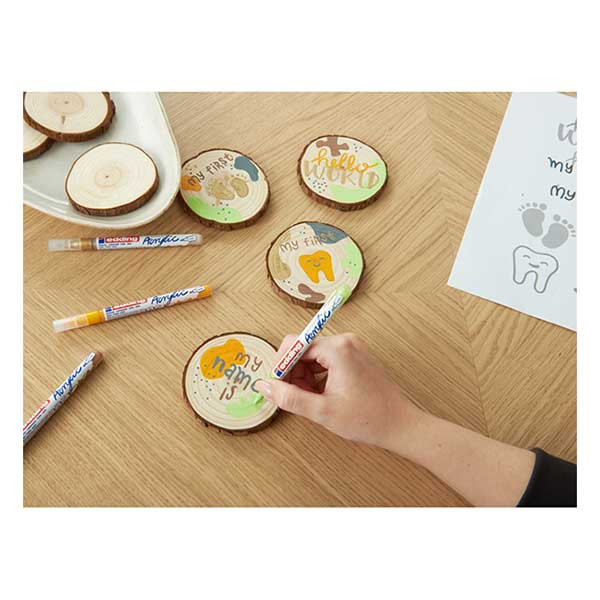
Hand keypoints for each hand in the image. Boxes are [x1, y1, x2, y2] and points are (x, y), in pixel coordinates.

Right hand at [256, 333, 423, 451]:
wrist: (400, 425)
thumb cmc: (368, 419)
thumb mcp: (322, 411)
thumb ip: (289, 397)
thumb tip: (265, 385)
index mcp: (337, 349)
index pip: (294, 345)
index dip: (281, 366)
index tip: (278, 386)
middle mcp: (345, 341)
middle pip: (303, 350)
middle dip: (294, 374)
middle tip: (297, 398)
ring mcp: (352, 347)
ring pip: (313, 357)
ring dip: (306, 377)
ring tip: (312, 401)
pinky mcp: (355, 356)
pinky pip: (326, 360)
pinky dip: (318, 377)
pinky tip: (322, 396)